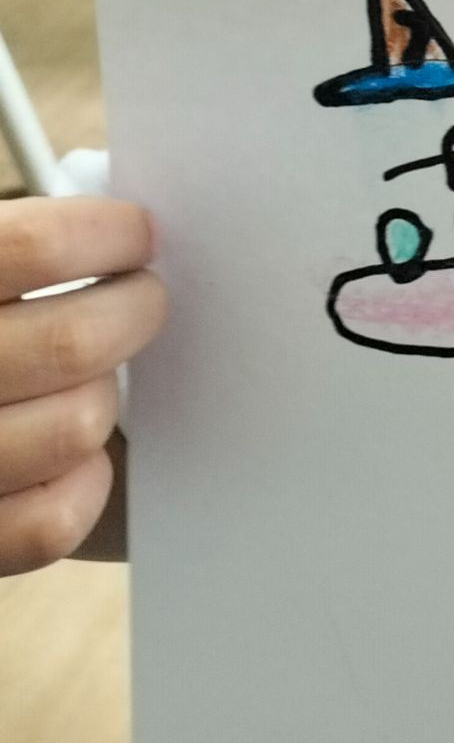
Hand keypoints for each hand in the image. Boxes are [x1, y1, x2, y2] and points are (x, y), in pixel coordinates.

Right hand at [0, 198, 165, 573]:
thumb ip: (21, 248)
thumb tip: (132, 221)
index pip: (34, 246)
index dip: (107, 235)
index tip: (138, 235)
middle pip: (74, 341)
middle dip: (135, 312)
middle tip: (142, 302)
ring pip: (78, 426)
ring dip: (106, 400)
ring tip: (96, 379)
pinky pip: (54, 520)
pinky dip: (85, 487)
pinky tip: (80, 457)